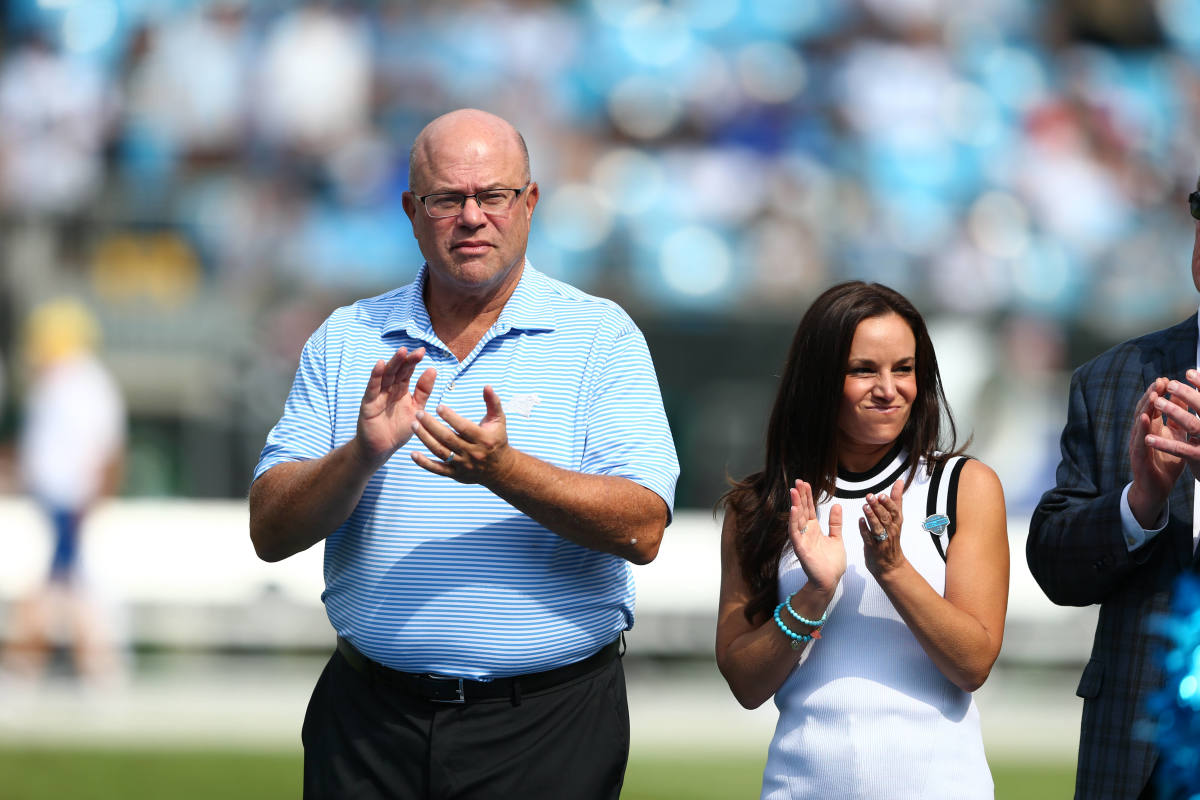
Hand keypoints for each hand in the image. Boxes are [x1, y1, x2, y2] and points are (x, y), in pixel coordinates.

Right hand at [355, 347, 435, 466]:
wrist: (382, 448)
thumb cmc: (398, 429)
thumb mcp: (416, 408)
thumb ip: (423, 391)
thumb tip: (433, 369)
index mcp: (401, 389)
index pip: (407, 372)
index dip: (414, 361)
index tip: (423, 351)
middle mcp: (389, 389)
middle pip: (397, 371)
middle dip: (406, 360)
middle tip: (417, 351)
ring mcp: (378, 395)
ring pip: (385, 376)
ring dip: (393, 363)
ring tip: (401, 352)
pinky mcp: (368, 403)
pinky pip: (372, 388)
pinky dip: (375, 376)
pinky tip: (380, 364)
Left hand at [410, 385, 512, 483]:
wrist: (500, 469)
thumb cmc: (497, 439)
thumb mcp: (499, 420)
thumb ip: (493, 402)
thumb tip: (487, 386)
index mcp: (484, 439)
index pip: (464, 427)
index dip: (450, 417)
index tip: (438, 407)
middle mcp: (473, 453)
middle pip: (448, 439)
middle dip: (432, 426)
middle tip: (419, 413)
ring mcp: (463, 465)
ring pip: (441, 452)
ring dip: (425, 439)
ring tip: (414, 425)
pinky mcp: (455, 474)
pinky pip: (437, 469)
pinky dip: (424, 463)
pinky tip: (413, 454)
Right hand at [788, 480, 845, 595]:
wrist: (830, 581)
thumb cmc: (832, 563)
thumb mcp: (836, 538)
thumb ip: (835, 523)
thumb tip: (836, 505)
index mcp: (814, 529)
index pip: (809, 509)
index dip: (807, 496)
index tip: (805, 483)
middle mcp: (806, 532)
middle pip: (802, 510)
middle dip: (800, 496)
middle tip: (797, 481)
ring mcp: (802, 540)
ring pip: (797, 519)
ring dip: (795, 504)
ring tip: (794, 491)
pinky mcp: (800, 548)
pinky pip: (795, 533)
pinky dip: (794, 521)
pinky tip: (794, 509)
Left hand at [859, 479, 905, 576]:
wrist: (891, 566)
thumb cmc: (892, 539)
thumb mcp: (896, 519)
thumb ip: (896, 501)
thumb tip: (899, 483)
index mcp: (896, 523)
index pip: (894, 511)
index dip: (889, 503)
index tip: (882, 495)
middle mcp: (890, 531)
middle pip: (885, 518)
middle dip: (878, 507)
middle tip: (871, 497)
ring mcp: (882, 540)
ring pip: (878, 527)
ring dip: (871, 517)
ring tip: (865, 507)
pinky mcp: (873, 548)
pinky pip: (868, 538)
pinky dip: (864, 529)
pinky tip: (860, 521)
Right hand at [1131, 376, 1186, 526]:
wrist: (1155, 490)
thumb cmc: (1165, 465)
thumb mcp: (1175, 440)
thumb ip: (1178, 422)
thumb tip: (1184, 403)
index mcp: (1152, 429)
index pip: (1154, 407)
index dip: (1159, 393)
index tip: (1167, 380)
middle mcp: (1142, 433)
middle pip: (1145, 409)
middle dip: (1152, 394)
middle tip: (1160, 381)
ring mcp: (1138, 443)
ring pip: (1139, 421)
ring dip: (1146, 407)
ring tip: (1153, 394)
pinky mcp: (1137, 456)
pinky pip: (1139, 439)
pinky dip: (1141, 427)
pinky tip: (1145, 417)